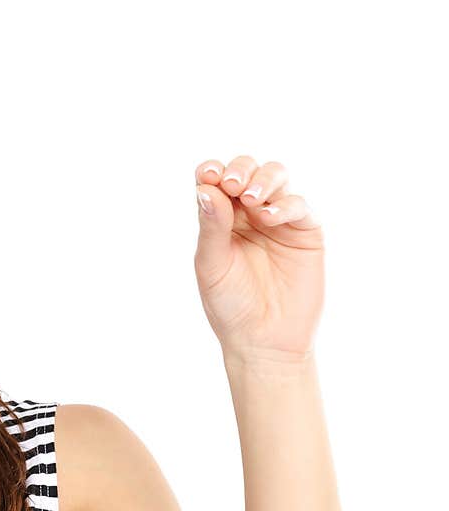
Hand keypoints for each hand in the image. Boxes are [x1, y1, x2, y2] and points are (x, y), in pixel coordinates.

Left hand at [194, 156, 323, 362]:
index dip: (213, 171)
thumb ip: (211, 227)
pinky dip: (285, 204)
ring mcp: (278, 220)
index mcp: (220, 218)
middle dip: (240, 170)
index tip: (209, 175)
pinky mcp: (305, 232)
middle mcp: (248, 213)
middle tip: (232, 185)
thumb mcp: (212, 264)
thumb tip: (205, 188)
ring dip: (263, 179)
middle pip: (247, 170)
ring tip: (250, 199)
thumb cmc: (230, 305)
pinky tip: (269, 217)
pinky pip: (299, 205)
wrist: (263, 340)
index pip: (215, 181)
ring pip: (276, 177)